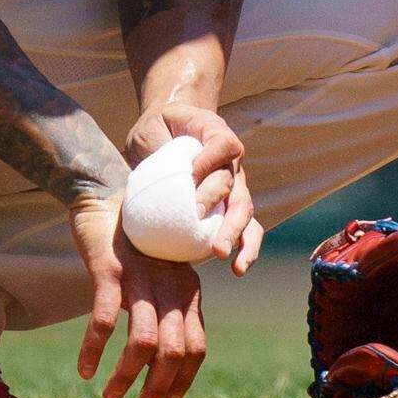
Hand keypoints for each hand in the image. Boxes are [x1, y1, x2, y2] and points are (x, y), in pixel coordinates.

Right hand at [70, 188, 210, 397]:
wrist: (107, 196)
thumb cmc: (136, 244)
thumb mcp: (162, 276)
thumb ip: (170, 309)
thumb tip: (168, 360)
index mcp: (188, 291)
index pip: (197, 347)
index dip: (183, 382)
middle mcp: (172, 286)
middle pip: (174, 352)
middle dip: (157, 391)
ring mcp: (142, 279)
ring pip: (143, 342)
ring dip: (127, 378)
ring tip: (109, 397)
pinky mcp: (111, 271)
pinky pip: (104, 321)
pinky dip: (94, 350)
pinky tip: (85, 369)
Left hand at [123, 101, 262, 273]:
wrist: (170, 131)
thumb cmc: (159, 130)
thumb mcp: (151, 129)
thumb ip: (154, 146)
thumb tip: (151, 170)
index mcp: (215, 134)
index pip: (222, 145)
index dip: (209, 160)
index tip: (190, 174)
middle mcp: (231, 162)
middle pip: (233, 184)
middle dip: (222, 210)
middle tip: (204, 228)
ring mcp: (234, 187)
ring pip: (244, 210)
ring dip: (236, 234)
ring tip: (227, 257)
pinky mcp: (229, 209)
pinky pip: (246, 229)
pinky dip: (246, 249)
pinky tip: (237, 268)